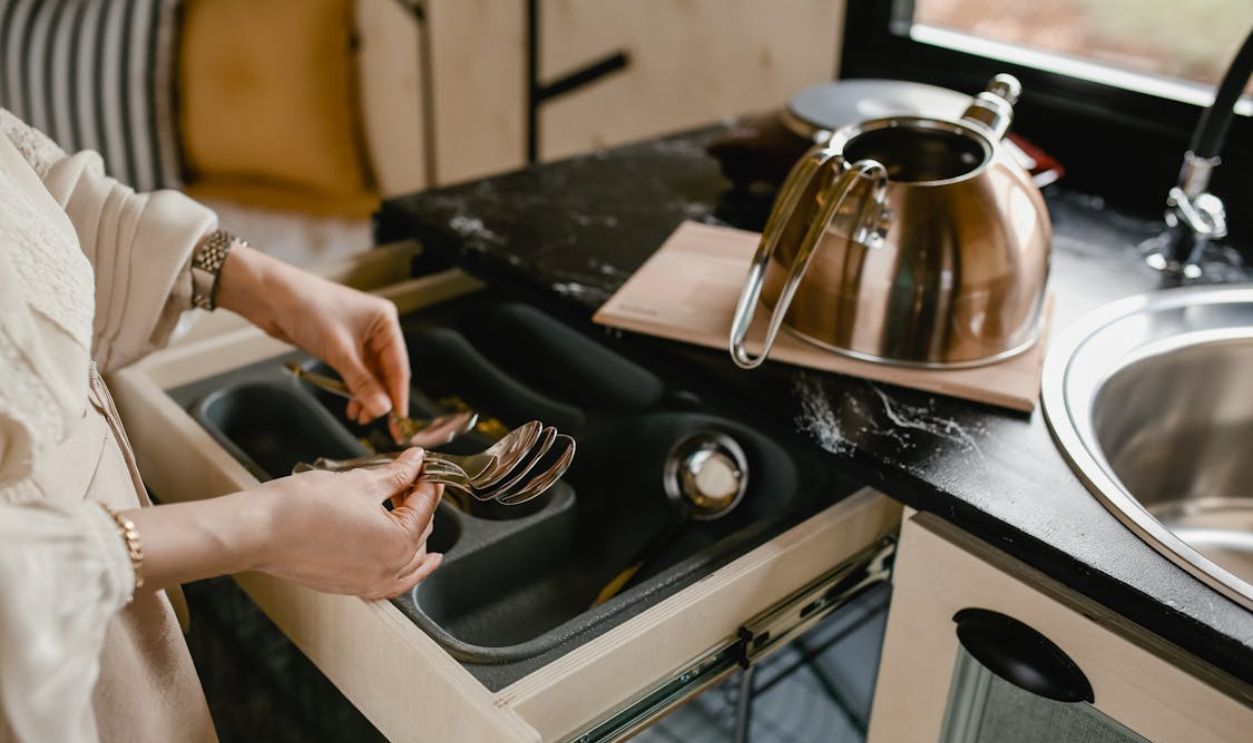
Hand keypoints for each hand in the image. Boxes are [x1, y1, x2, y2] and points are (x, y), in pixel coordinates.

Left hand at [215, 245, 409, 425]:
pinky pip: (355, 372)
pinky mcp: (342, 344)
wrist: (271, 296)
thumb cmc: (308, 309)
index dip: (399, 396)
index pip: (399, 366)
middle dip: (381, 399)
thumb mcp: (339, 351)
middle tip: (380, 425)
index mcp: (385, 321)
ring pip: (370, 375)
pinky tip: (351, 405)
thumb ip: (362, 383)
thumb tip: (382, 410)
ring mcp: (359, 337)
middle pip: (386, 372)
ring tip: (360, 417)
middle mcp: (376, 329)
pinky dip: (354, 389)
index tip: (400, 421)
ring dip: (367, 397)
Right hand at [251, 448, 443, 597]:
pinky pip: (389, 582)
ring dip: (413, 533)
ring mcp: (369, 583)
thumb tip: (416, 460)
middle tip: (409, 477)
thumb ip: (396, 474)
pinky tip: (410, 560)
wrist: (259, 532)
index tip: (425, 465)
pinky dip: (403, 569)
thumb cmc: (304, 507)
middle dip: (418, 503)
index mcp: (398, 543)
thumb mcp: (361, 482)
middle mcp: (389, 570)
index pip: (426, 507)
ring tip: (406, 507)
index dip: (427, 480)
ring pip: (408, 560)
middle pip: (420, 532)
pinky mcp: (350, 587)